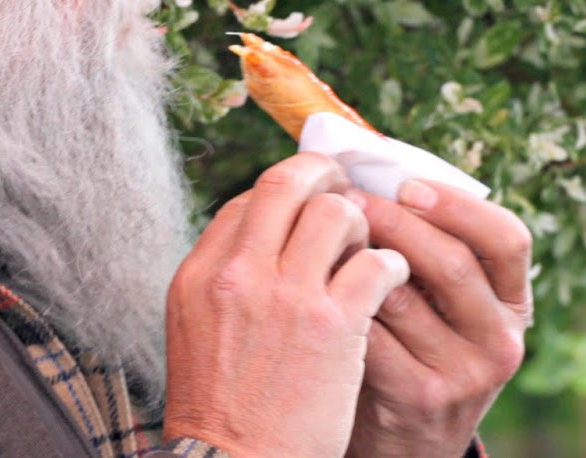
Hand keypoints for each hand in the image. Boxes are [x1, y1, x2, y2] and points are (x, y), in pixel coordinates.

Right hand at [163, 152, 410, 457]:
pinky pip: (374, 263)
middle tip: (345, 189)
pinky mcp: (334, 327)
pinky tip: (391, 279)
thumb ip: (224, 280)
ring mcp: (287, 297)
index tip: (305, 205)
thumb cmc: (220, 409)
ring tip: (368, 247)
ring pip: (336, 212)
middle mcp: (239, 274)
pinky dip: (390, 264)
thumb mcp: (194, 330)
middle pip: (285, 184)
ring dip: (360, 223)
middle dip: (322, 176)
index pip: (247, 201)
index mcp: (200, 274)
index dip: (284, 195)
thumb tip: (262, 237)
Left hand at [346, 180, 533, 457]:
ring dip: (354, 256)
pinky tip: (313, 283)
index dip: (457, 205)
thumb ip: (427, 246)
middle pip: (451, 262)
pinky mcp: (420, 397)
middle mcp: (500, 340)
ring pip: (402, 295)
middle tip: (343, 197)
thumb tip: (374, 167)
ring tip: (320, 232)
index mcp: (512, 302)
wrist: (404, 439)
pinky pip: (369, 333)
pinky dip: (337, 301)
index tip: (406, 184)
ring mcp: (464, 374)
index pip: (508, 238)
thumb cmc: (412, 343)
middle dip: (390, 221)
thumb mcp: (441, 302)